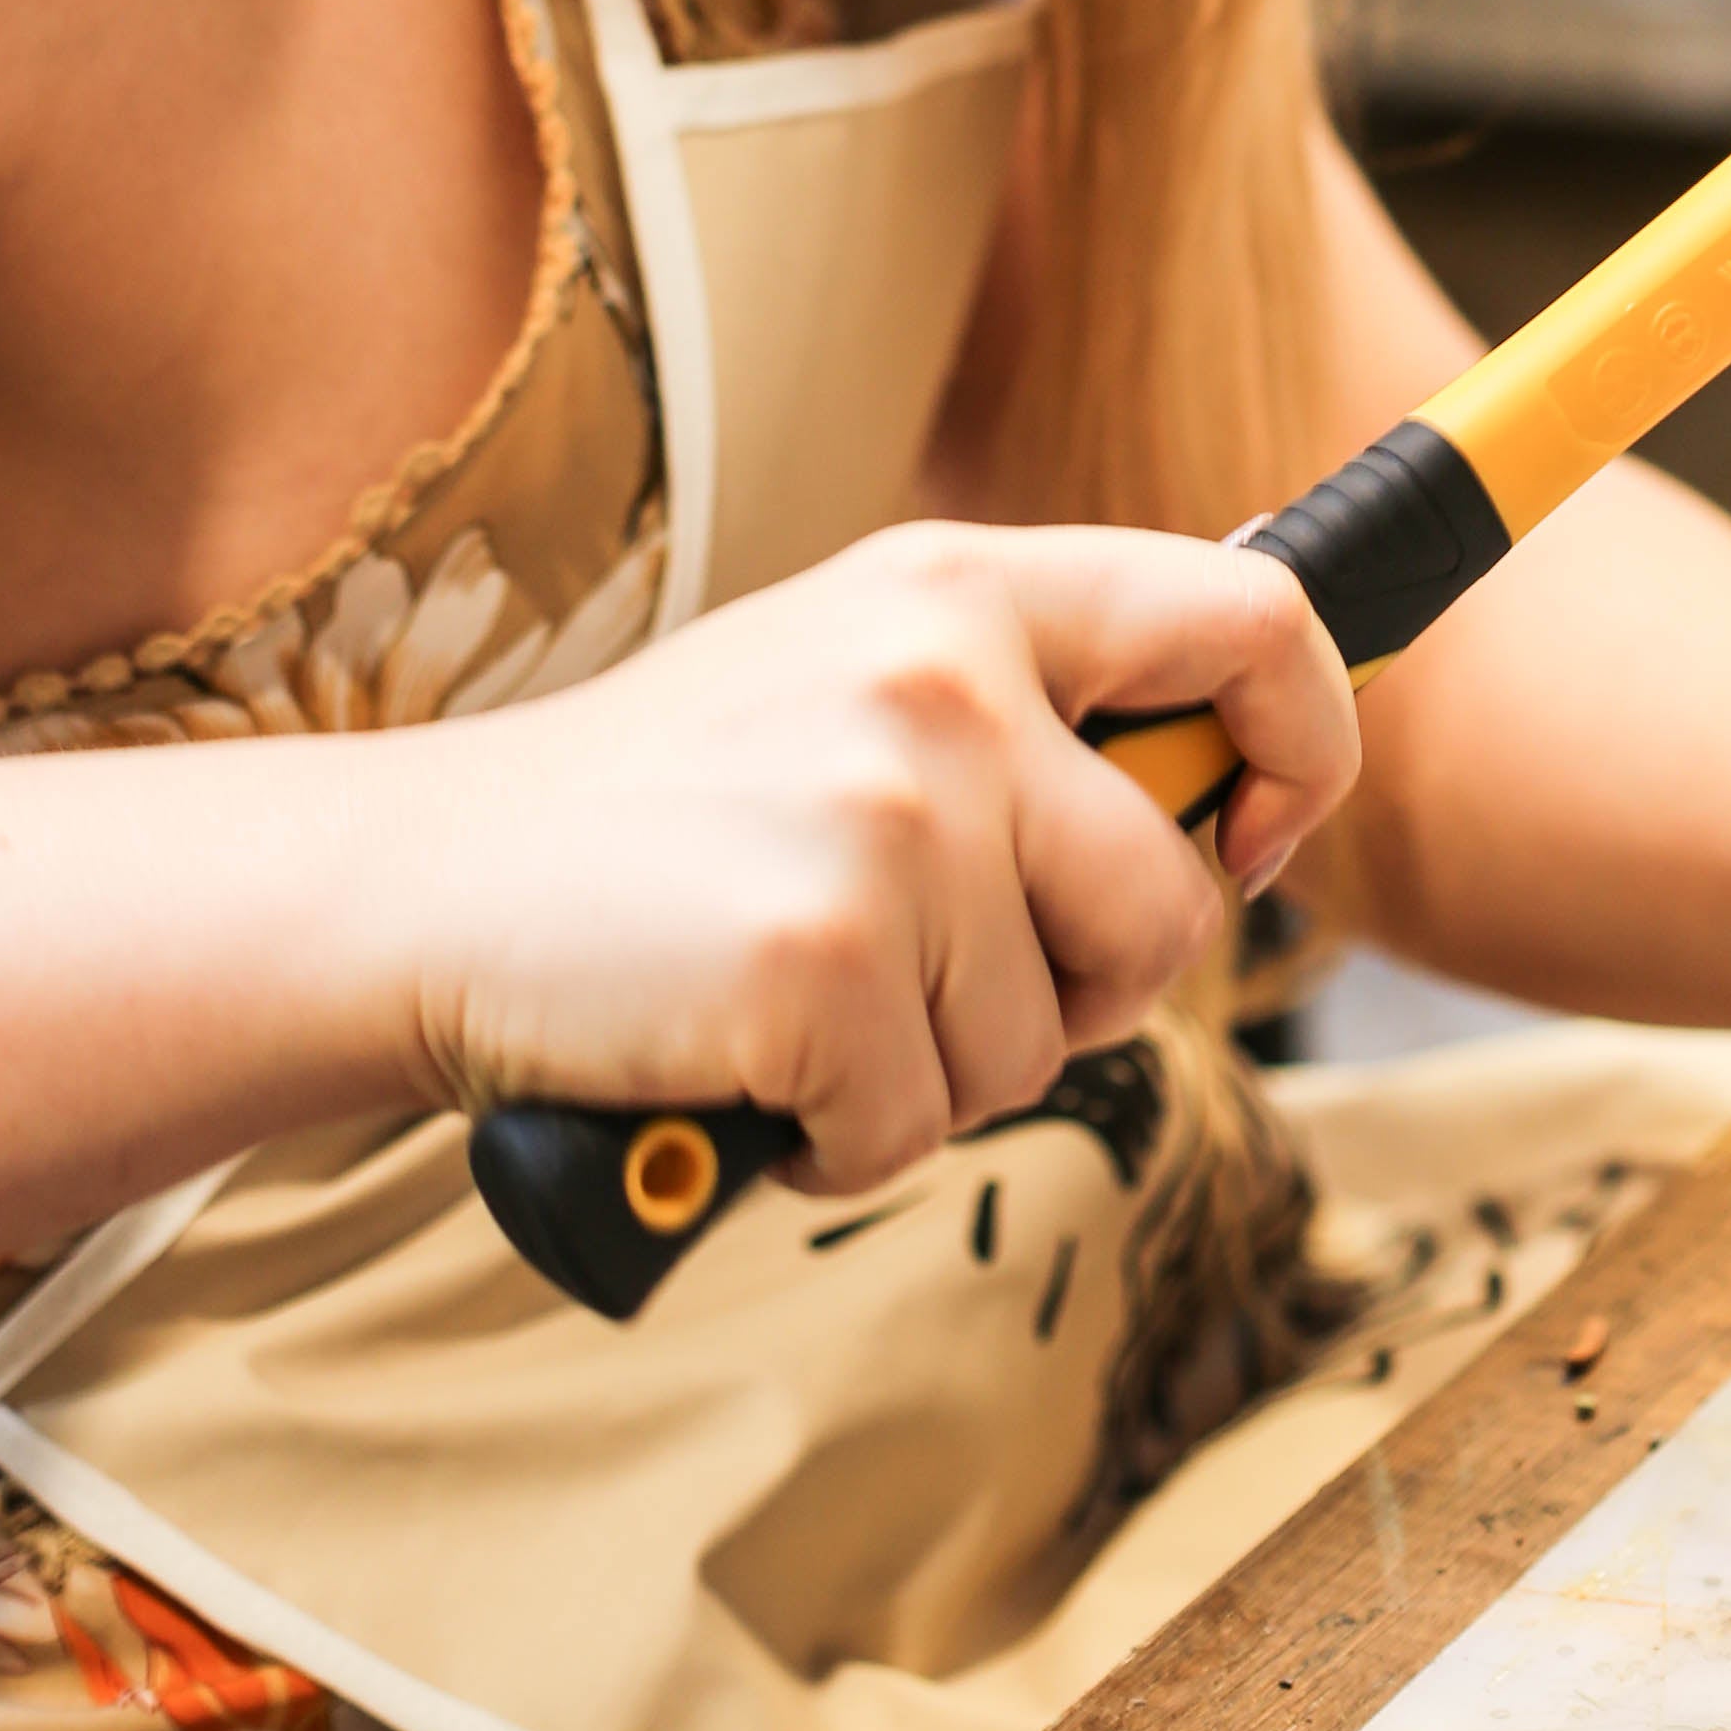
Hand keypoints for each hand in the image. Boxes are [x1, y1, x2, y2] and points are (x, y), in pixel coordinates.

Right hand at [408, 522, 1355, 1194]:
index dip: (1304, 746)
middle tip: (938, 989)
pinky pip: (920, 1129)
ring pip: (1042, 1045)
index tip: (1250, 836)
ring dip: (932, 1074)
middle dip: (1085, 993)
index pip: (1253, 622)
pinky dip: (839, 1144)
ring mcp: (888, 821)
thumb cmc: (661, 811)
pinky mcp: (820, 968)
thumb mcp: (853, 670)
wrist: (426, 884)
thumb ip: (1025, 696)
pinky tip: (743, 1068)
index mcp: (965, 586)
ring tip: (795, 1001)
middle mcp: (945, 680)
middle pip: (1168, 902)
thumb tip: (1228, 771)